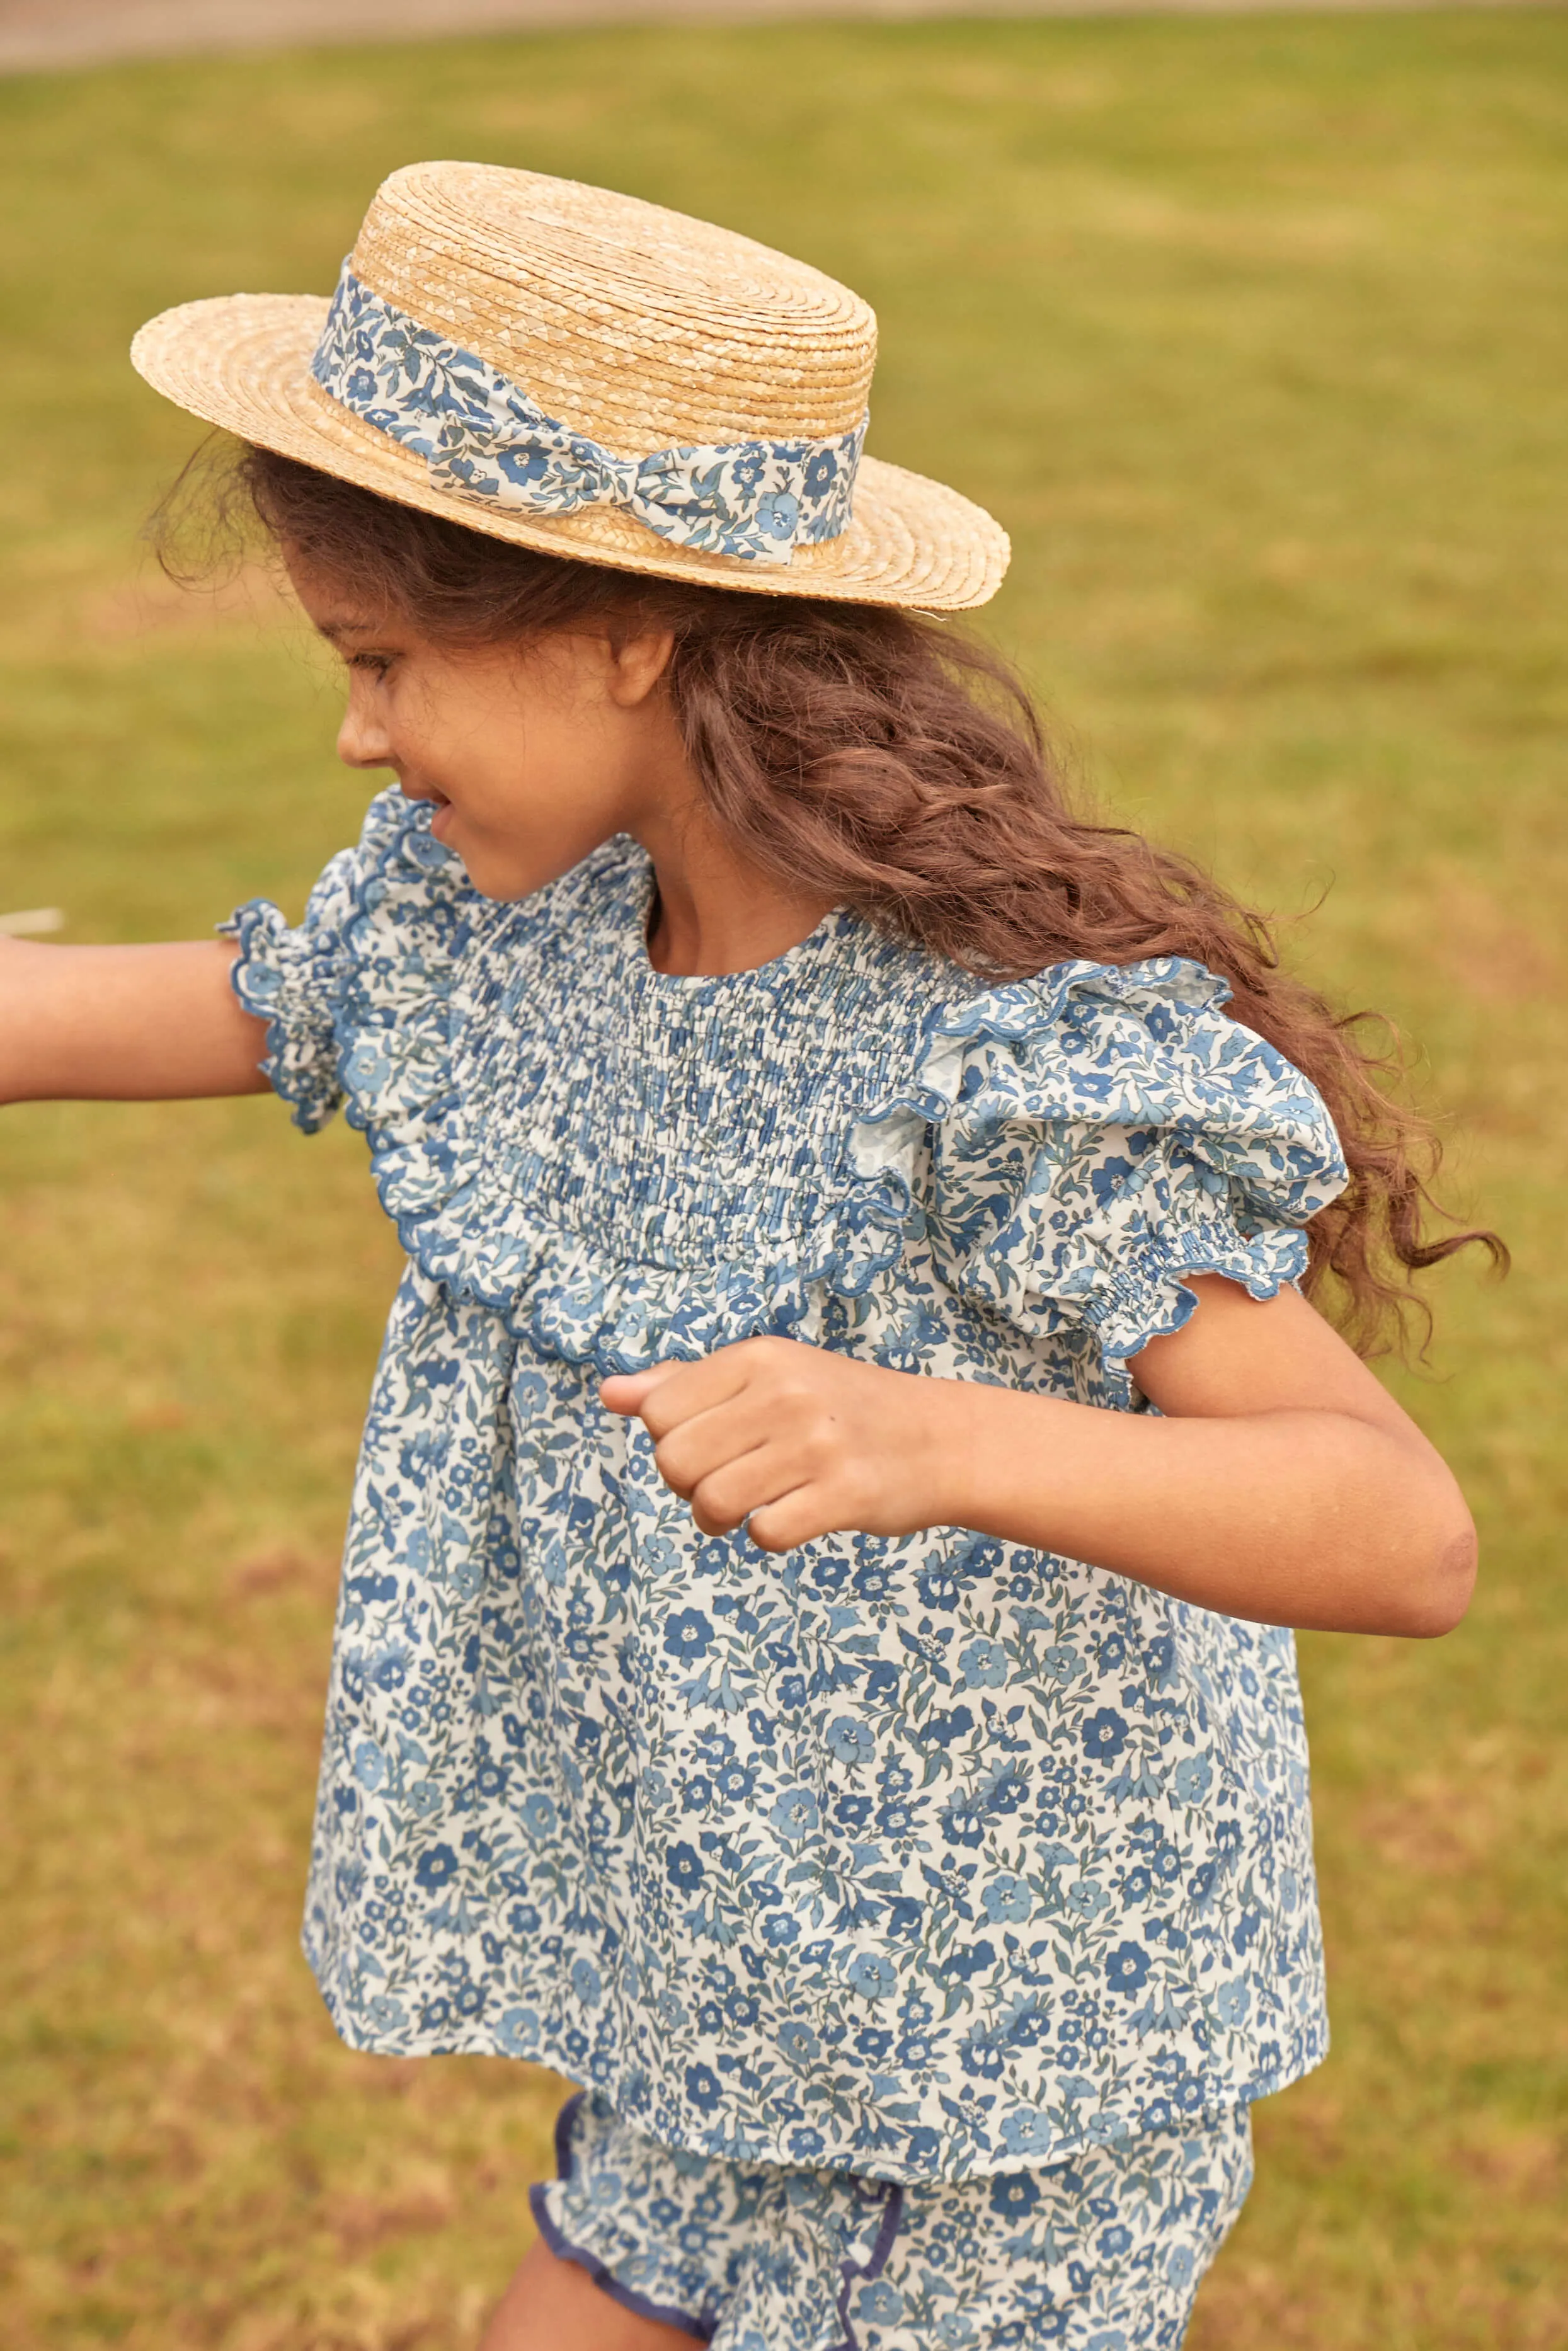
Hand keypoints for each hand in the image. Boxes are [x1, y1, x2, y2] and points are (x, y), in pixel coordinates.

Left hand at [600, 1337, 950, 1552]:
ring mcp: (816, 1444)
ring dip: (722, 1519)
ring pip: (713, 1503)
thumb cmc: (839, 1409)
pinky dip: (769, 1537)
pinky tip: (794, 1517)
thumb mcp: (767, 1377)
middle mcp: (784, 1394)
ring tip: (751, 1508)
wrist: (941, 1439)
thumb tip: (610, 1394)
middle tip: (729, 1483)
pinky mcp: (844, 1494)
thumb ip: (685, 1385)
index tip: (709, 1446)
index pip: (659, 1413)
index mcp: (759, 1358)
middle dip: (689, 1488)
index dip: (671, 1442)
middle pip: (676, 1462)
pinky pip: (765, 1534)